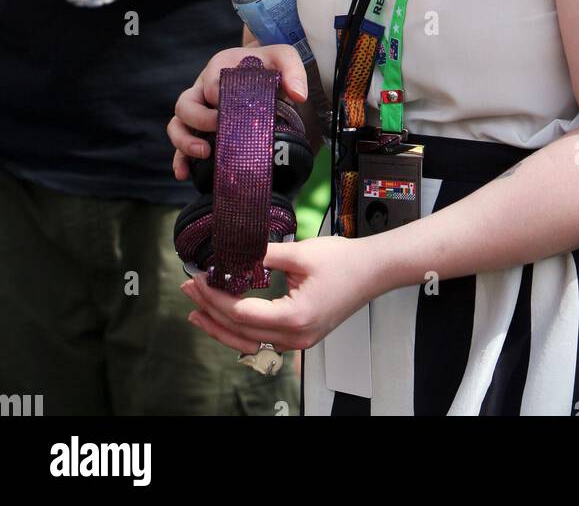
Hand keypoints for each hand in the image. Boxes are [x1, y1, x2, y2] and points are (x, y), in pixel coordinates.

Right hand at [168, 44, 308, 179]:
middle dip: (199, 120)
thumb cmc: (271, 65)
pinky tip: (184, 174)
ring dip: (185, 141)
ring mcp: (198, 108)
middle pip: (185, 104)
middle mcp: (202, 87)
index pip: (210, 83)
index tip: (236, 112)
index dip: (219, 99)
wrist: (265, 69)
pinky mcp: (198, 127)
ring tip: (205, 154)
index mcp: (219, 67)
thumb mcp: (284, 58)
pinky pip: (181, 143)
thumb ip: (293, 71)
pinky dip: (179, 159)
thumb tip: (298, 96)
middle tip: (220, 130)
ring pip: (177, 123)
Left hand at [181, 234, 383, 352]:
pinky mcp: (301, 336)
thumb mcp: (301, 253)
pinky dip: (239, 330)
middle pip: (239, 332)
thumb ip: (264, 255)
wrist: (374, 271)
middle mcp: (295, 337)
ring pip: (247, 342)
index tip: (198, 279)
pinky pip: (261, 340)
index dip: (214, 298)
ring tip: (196, 311)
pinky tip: (226, 318)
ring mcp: (299, 341)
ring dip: (220, 325)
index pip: (241, 313)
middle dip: (210, 311)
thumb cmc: (345, 262)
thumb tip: (232, 253)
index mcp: (294, 318)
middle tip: (188, 291)